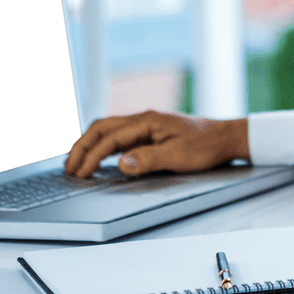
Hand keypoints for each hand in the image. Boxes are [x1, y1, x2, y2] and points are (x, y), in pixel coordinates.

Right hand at [64, 111, 248, 178]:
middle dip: (81, 146)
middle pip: (101, 128)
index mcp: (147, 121)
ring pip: (108, 131)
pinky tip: (100, 159)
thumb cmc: (206, 146)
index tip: (80, 173)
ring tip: (77, 164)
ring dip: (90, 145)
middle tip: (68, 168)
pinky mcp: (150, 132)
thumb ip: (148, 159)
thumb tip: (121, 164)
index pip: (109, 137)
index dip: (91, 156)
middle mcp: (143, 119)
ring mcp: (146, 125)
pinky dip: (104, 147)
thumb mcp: (178, 156)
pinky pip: (119, 137)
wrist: (225, 138)